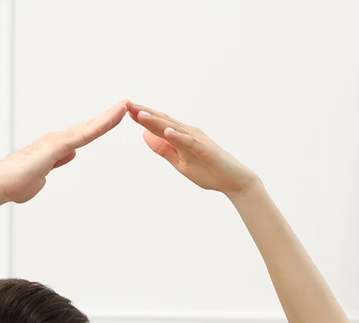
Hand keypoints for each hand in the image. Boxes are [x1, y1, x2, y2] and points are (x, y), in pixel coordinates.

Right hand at [0, 101, 127, 204]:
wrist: (1, 184)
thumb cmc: (16, 183)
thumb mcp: (42, 176)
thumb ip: (55, 165)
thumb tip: (68, 156)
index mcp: (55, 148)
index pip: (82, 136)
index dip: (97, 127)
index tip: (112, 120)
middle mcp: (56, 139)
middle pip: (88, 127)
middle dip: (107, 117)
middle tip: (125, 106)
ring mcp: (57, 140)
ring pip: (89, 127)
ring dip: (108, 117)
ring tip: (125, 106)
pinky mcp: (58, 145)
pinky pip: (85, 134)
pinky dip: (100, 126)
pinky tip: (113, 119)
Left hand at [127, 102, 256, 195]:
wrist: (233, 181)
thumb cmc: (209, 171)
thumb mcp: (179, 162)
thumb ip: (163, 149)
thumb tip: (144, 135)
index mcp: (180, 137)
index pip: (158, 124)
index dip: (142, 117)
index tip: (124, 110)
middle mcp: (188, 133)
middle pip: (163, 121)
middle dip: (145, 113)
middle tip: (127, 105)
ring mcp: (197, 140)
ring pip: (173, 128)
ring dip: (157, 121)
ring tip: (140, 114)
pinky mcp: (205, 150)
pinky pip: (189, 142)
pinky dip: (178, 136)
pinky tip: (166, 132)